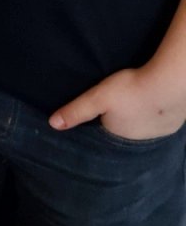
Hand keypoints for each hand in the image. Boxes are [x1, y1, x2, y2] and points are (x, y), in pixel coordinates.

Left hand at [50, 66, 185, 139]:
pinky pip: (158, 121)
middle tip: (119, 103)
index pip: (105, 132)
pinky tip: (151, 102)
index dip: (101, 120)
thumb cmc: (131, 90)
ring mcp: (157, 134)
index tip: (100, 110)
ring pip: (142, 126)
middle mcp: (138, 141)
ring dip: (138, 116)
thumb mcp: (97, 98)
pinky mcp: (172, 125)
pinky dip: (153, 114)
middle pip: (124, 129)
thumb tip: (52, 124)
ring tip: (133, 102)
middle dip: (120, 119)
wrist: (170, 84)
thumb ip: (75, 111)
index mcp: (118, 136)